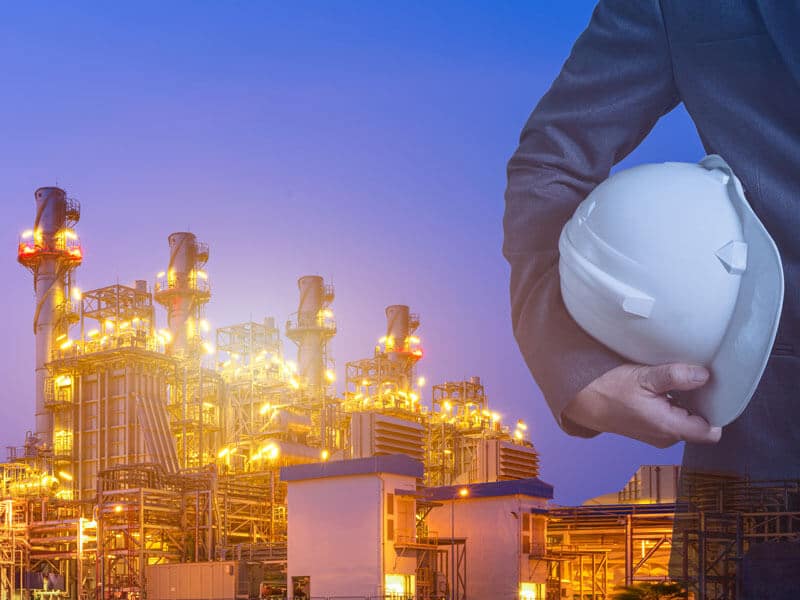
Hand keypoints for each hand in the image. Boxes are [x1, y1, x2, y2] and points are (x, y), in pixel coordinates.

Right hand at [563, 363, 721, 447]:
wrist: (583, 400)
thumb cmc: (609, 389)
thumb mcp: (643, 377)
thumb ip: (675, 377)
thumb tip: (704, 375)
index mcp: (668, 427)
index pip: (712, 431)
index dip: (718, 411)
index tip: (716, 391)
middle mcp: (666, 436)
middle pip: (701, 424)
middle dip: (703, 404)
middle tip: (697, 380)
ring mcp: (658, 434)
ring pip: (687, 420)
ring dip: (687, 403)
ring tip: (679, 382)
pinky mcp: (651, 429)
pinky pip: (673, 418)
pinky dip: (674, 404)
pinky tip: (665, 388)